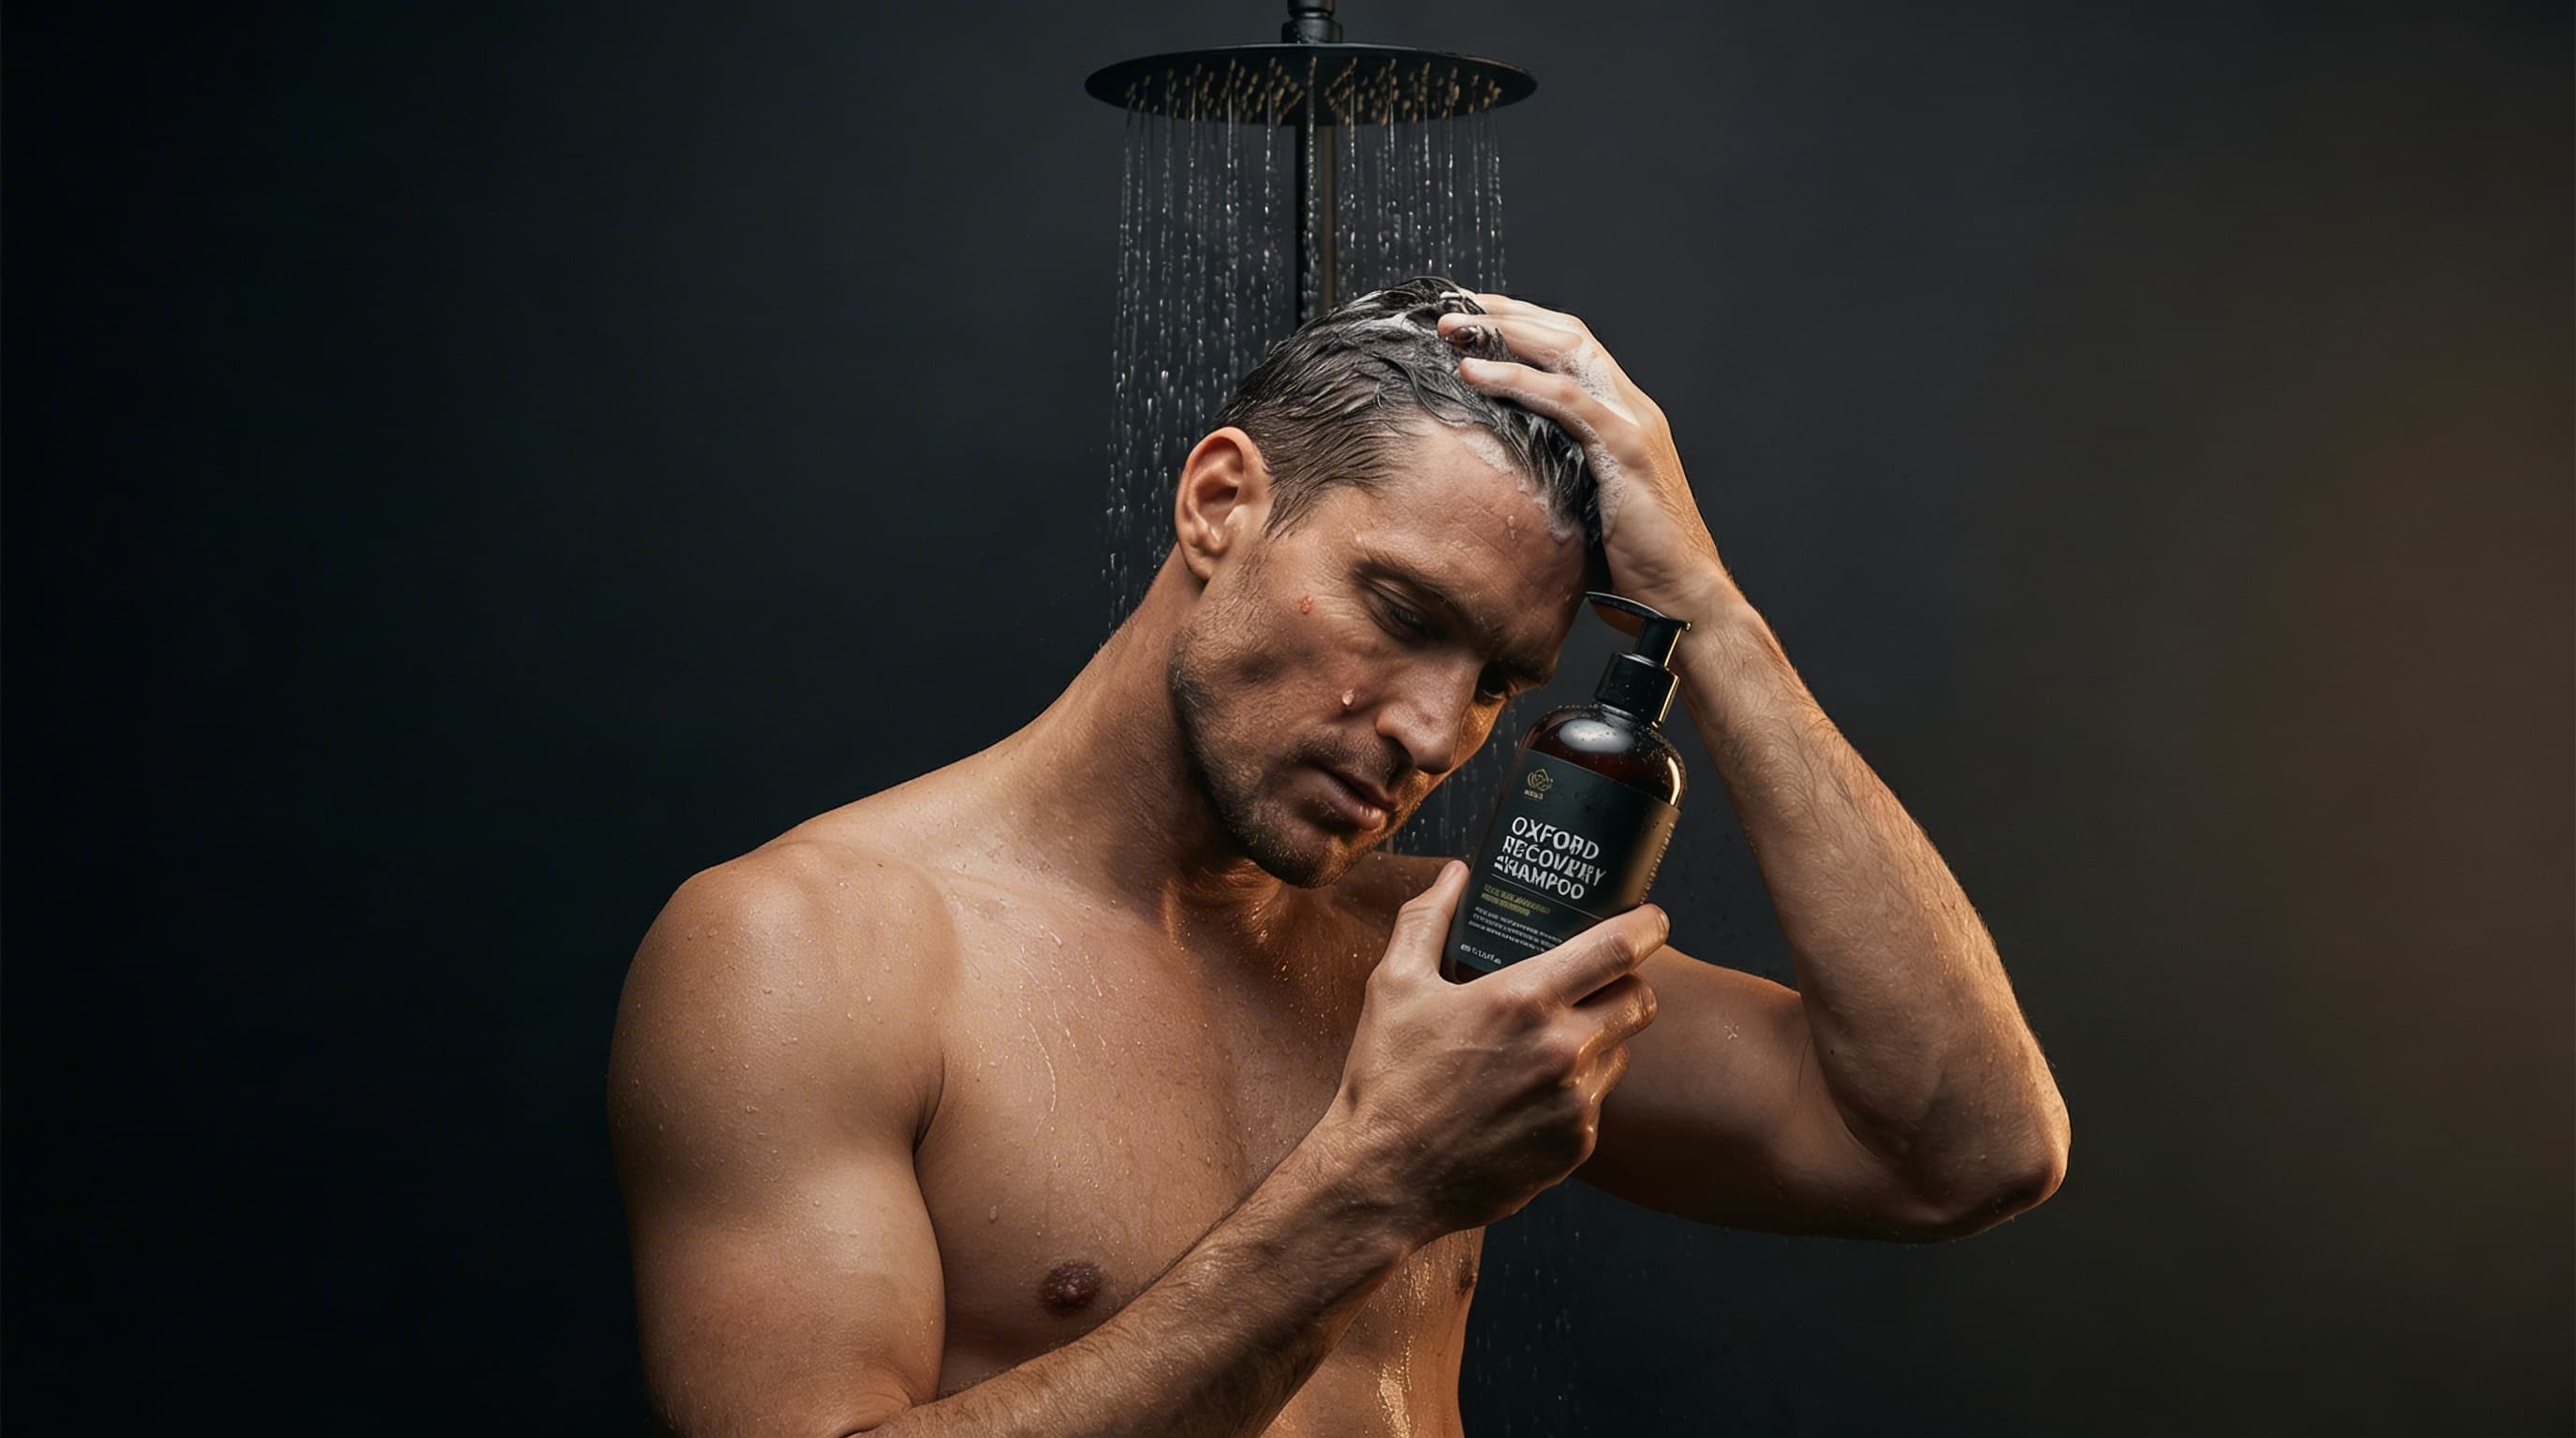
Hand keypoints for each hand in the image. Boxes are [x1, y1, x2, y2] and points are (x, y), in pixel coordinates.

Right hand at [1322, 861, 1664, 1242]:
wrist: (1384, 1179)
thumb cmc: (1387, 1079)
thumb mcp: (1394, 986)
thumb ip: (1428, 919)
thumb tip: (1457, 874)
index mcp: (1523, 999)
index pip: (1618, 949)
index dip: (1647, 926)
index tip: (1652, 920)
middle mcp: (1561, 1048)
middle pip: (1640, 1001)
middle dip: (1627, 985)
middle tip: (1600, 984)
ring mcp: (1574, 1102)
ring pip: (1621, 1052)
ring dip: (1600, 1039)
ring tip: (1553, 1042)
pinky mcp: (1575, 1146)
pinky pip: (1596, 1103)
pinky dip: (1576, 1091)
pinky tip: (1531, 1093)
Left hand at [1437, 293, 1736, 623]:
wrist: (1682, 599)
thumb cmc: (1632, 566)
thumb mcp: (1583, 506)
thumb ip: (1556, 475)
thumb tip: (1502, 476)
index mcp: (1622, 415)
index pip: (1570, 347)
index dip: (1521, 326)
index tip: (1471, 320)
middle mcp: (1630, 406)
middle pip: (1565, 334)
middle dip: (1507, 316)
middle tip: (1451, 313)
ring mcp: (1631, 422)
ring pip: (1566, 351)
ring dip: (1505, 334)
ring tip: (1454, 330)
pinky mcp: (1626, 447)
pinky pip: (1564, 399)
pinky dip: (1516, 380)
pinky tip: (1474, 374)